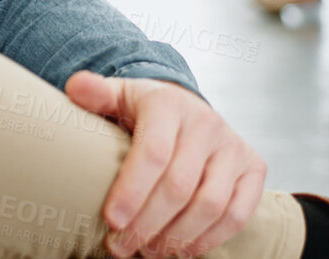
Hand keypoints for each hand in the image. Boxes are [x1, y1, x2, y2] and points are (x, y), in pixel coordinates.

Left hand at [65, 72, 267, 257]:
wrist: (186, 109)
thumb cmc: (145, 112)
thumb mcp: (118, 96)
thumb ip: (96, 93)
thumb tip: (75, 86)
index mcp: (169, 104)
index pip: (153, 152)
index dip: (132, 190)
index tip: (111, 220)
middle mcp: (206, 123)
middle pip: (179, 185)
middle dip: (147, 223)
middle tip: (121, 246)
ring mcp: (233, 147)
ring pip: (209, 204)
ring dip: (176, 236)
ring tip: (147, 251)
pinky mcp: (253, 169)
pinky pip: (237, 213)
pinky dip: (209, 238)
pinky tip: (181, 250)